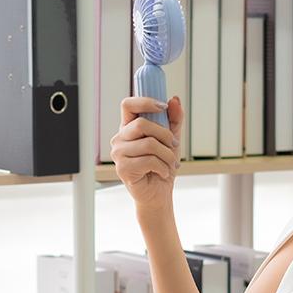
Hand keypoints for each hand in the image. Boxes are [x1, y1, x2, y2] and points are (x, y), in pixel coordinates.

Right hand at [110, 96, 183, 213]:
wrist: (159, 193)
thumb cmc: (162, 165)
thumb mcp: (171, 139)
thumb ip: (174, 120)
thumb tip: (174, 100)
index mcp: (128, 128)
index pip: (128, 105)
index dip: (145, 101)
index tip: (163, 106)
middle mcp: (119, 139)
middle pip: (142, 124)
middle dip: (165, 135)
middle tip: (173, 146)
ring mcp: (118, 154)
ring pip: (149, 144)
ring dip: (167, 155)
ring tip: (170, 163)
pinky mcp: (123, 169)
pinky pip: (149, 161)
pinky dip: (162, 167)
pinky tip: (162, 172)